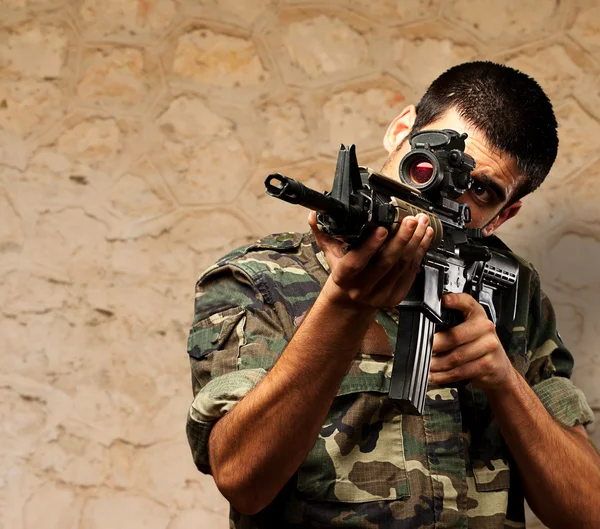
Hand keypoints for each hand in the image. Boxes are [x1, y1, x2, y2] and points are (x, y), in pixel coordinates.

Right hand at [309, 211, 433, 310]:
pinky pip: (411, 272)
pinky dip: (420, 253)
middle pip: (386, 263)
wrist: (350, 304)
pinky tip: (425, 237)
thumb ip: (324, 234)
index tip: (382, 229)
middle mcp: (362, 289)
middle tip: (411, 220)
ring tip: (422, 223)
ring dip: (415, 242)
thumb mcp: (330, 256)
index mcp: (344, 278)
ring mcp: (381, 295)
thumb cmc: (342, 275)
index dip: (371, 246)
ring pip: (402, 266)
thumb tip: (314, 216)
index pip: (357, 262)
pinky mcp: (396, 297)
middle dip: (402, 238)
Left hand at [429, 293, 515, 390]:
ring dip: (437, 364)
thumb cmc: (478, 345)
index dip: (455, 300)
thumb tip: (425, 330)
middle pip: (455, 336)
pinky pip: (461, 371)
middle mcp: (485, 327)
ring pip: (456, 356)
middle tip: (423, 349)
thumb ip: (450, 324)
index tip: (444, 300)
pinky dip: (444, 375)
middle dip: (435, 345)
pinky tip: (435, 375)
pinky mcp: (488, 364)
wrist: (499, 368)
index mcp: (477, 313)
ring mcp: (489, 346)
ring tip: (427, 365)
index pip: (466, 302)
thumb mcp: (467, 329)